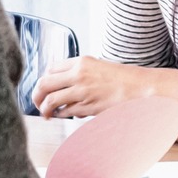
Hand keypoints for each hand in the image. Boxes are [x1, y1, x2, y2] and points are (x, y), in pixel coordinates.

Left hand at [32, 56, 152, 117]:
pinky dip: (61, 115)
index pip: (50, 69)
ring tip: (47, 113)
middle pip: (44, 83)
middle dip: (36, 95)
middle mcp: (78, 74)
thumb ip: (80, 73)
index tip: (44, 88)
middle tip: (37, 102)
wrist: (141, 88)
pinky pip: (65, 112)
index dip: (44, 80)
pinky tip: (63, 115)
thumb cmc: (123, 79)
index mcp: (82, 61)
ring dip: (45, 109)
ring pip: (50, 100)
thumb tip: (62, 84)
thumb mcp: (99, 67)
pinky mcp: (87, 107)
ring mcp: (82, 91)